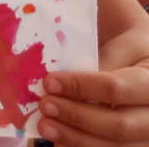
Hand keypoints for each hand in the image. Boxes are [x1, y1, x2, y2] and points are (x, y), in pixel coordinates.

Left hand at [38, 26, 148, 145]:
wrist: (147, 64)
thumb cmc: (131, 51)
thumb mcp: (121, 46)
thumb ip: (98, 63)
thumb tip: (61, 84)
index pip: (115, 89)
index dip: (80, 87)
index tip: (49, 82)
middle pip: (118, 125)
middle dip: (76, 116)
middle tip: (45, 105)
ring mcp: (148, 138)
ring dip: (76, 139)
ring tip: (46, 126)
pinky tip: (60, 143)